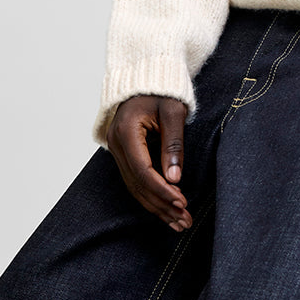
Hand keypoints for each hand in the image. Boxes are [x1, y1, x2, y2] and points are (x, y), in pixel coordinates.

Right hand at [106, 95, 192, 231]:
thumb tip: (175, 178)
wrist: (148, 78)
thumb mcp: (173, 112)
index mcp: (126, 131)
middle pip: (137, 184)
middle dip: (161, 205)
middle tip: (183, 221)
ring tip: (178, 222)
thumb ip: (173, 144)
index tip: (181, 203)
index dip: (162, 190)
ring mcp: (117, 149)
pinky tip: (165, 209)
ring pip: (134, 187)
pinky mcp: (123, 153)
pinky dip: (150, 196)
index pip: (142, 170)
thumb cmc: (162, 90)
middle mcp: (116, 143)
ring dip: (156, 206)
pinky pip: (135, 180)